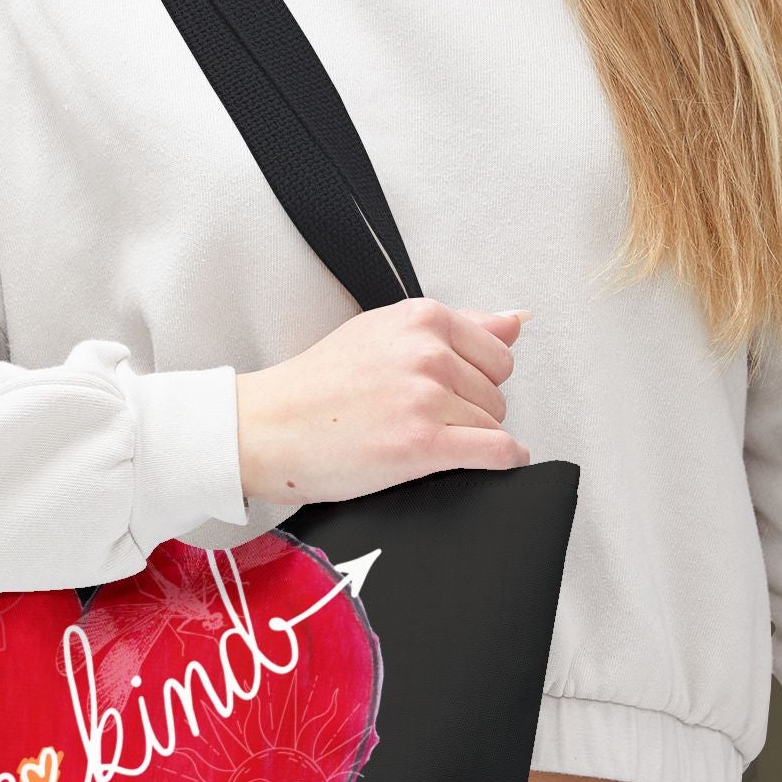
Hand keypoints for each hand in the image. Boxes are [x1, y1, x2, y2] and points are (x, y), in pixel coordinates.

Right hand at [234, 301, 528, 507]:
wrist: (265, 429)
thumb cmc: (313, 388)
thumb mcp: (382, 334)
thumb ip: (456, 327)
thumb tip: (516, 321)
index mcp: (420, 318)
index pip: (495, 351)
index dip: (477, 379)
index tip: (451, 394)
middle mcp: (427, 351)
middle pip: (496, 391)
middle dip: (473, 410)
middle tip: (429, 421)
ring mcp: (426, 397)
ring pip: (492, 423)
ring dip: (471, 438)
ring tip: (426, 441)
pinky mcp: (421, 443)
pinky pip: (494, 451)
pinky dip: (504, 460)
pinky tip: (498, 463)